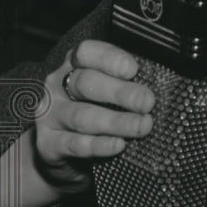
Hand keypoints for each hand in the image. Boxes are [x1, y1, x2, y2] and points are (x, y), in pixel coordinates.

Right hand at [35, 39, 153, 193]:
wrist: (60, 153)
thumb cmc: (93, 115)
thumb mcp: (106, 94)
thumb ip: (125, 85)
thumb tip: (159, 85)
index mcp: (74, 66)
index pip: (86, 53)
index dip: (109, 58)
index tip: (133, 69)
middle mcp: (58, 86)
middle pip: (85, 83)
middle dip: (120, 93)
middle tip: (147, 102)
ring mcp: (50, 115)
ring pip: (82, 116)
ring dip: (116, 122)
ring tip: (142, 126)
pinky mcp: (47, 144)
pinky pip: (74, 144)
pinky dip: (99, 145)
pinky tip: (118, 145)